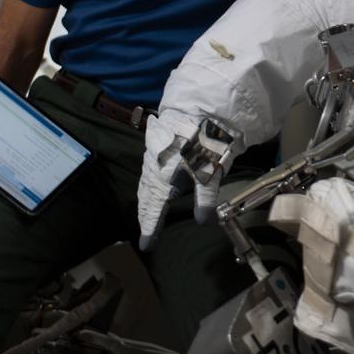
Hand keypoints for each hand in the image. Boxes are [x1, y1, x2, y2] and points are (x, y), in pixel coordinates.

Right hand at [137, 110, 201, 249]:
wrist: (196, 108)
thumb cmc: (202, 142)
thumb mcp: (209, 174)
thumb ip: (205, 199)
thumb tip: (202, 221)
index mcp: (161, 180)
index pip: (153, 211)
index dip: (150, 229)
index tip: (146, 246)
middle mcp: (152, 170)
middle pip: (146, 198)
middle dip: (145, 215)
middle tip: (144, 231)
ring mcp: (152, 156)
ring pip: (145, 183)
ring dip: (145, 199)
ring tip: (146, 211)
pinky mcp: (156, 145)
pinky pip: (148, 171)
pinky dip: (148, 183)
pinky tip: (153, 183)